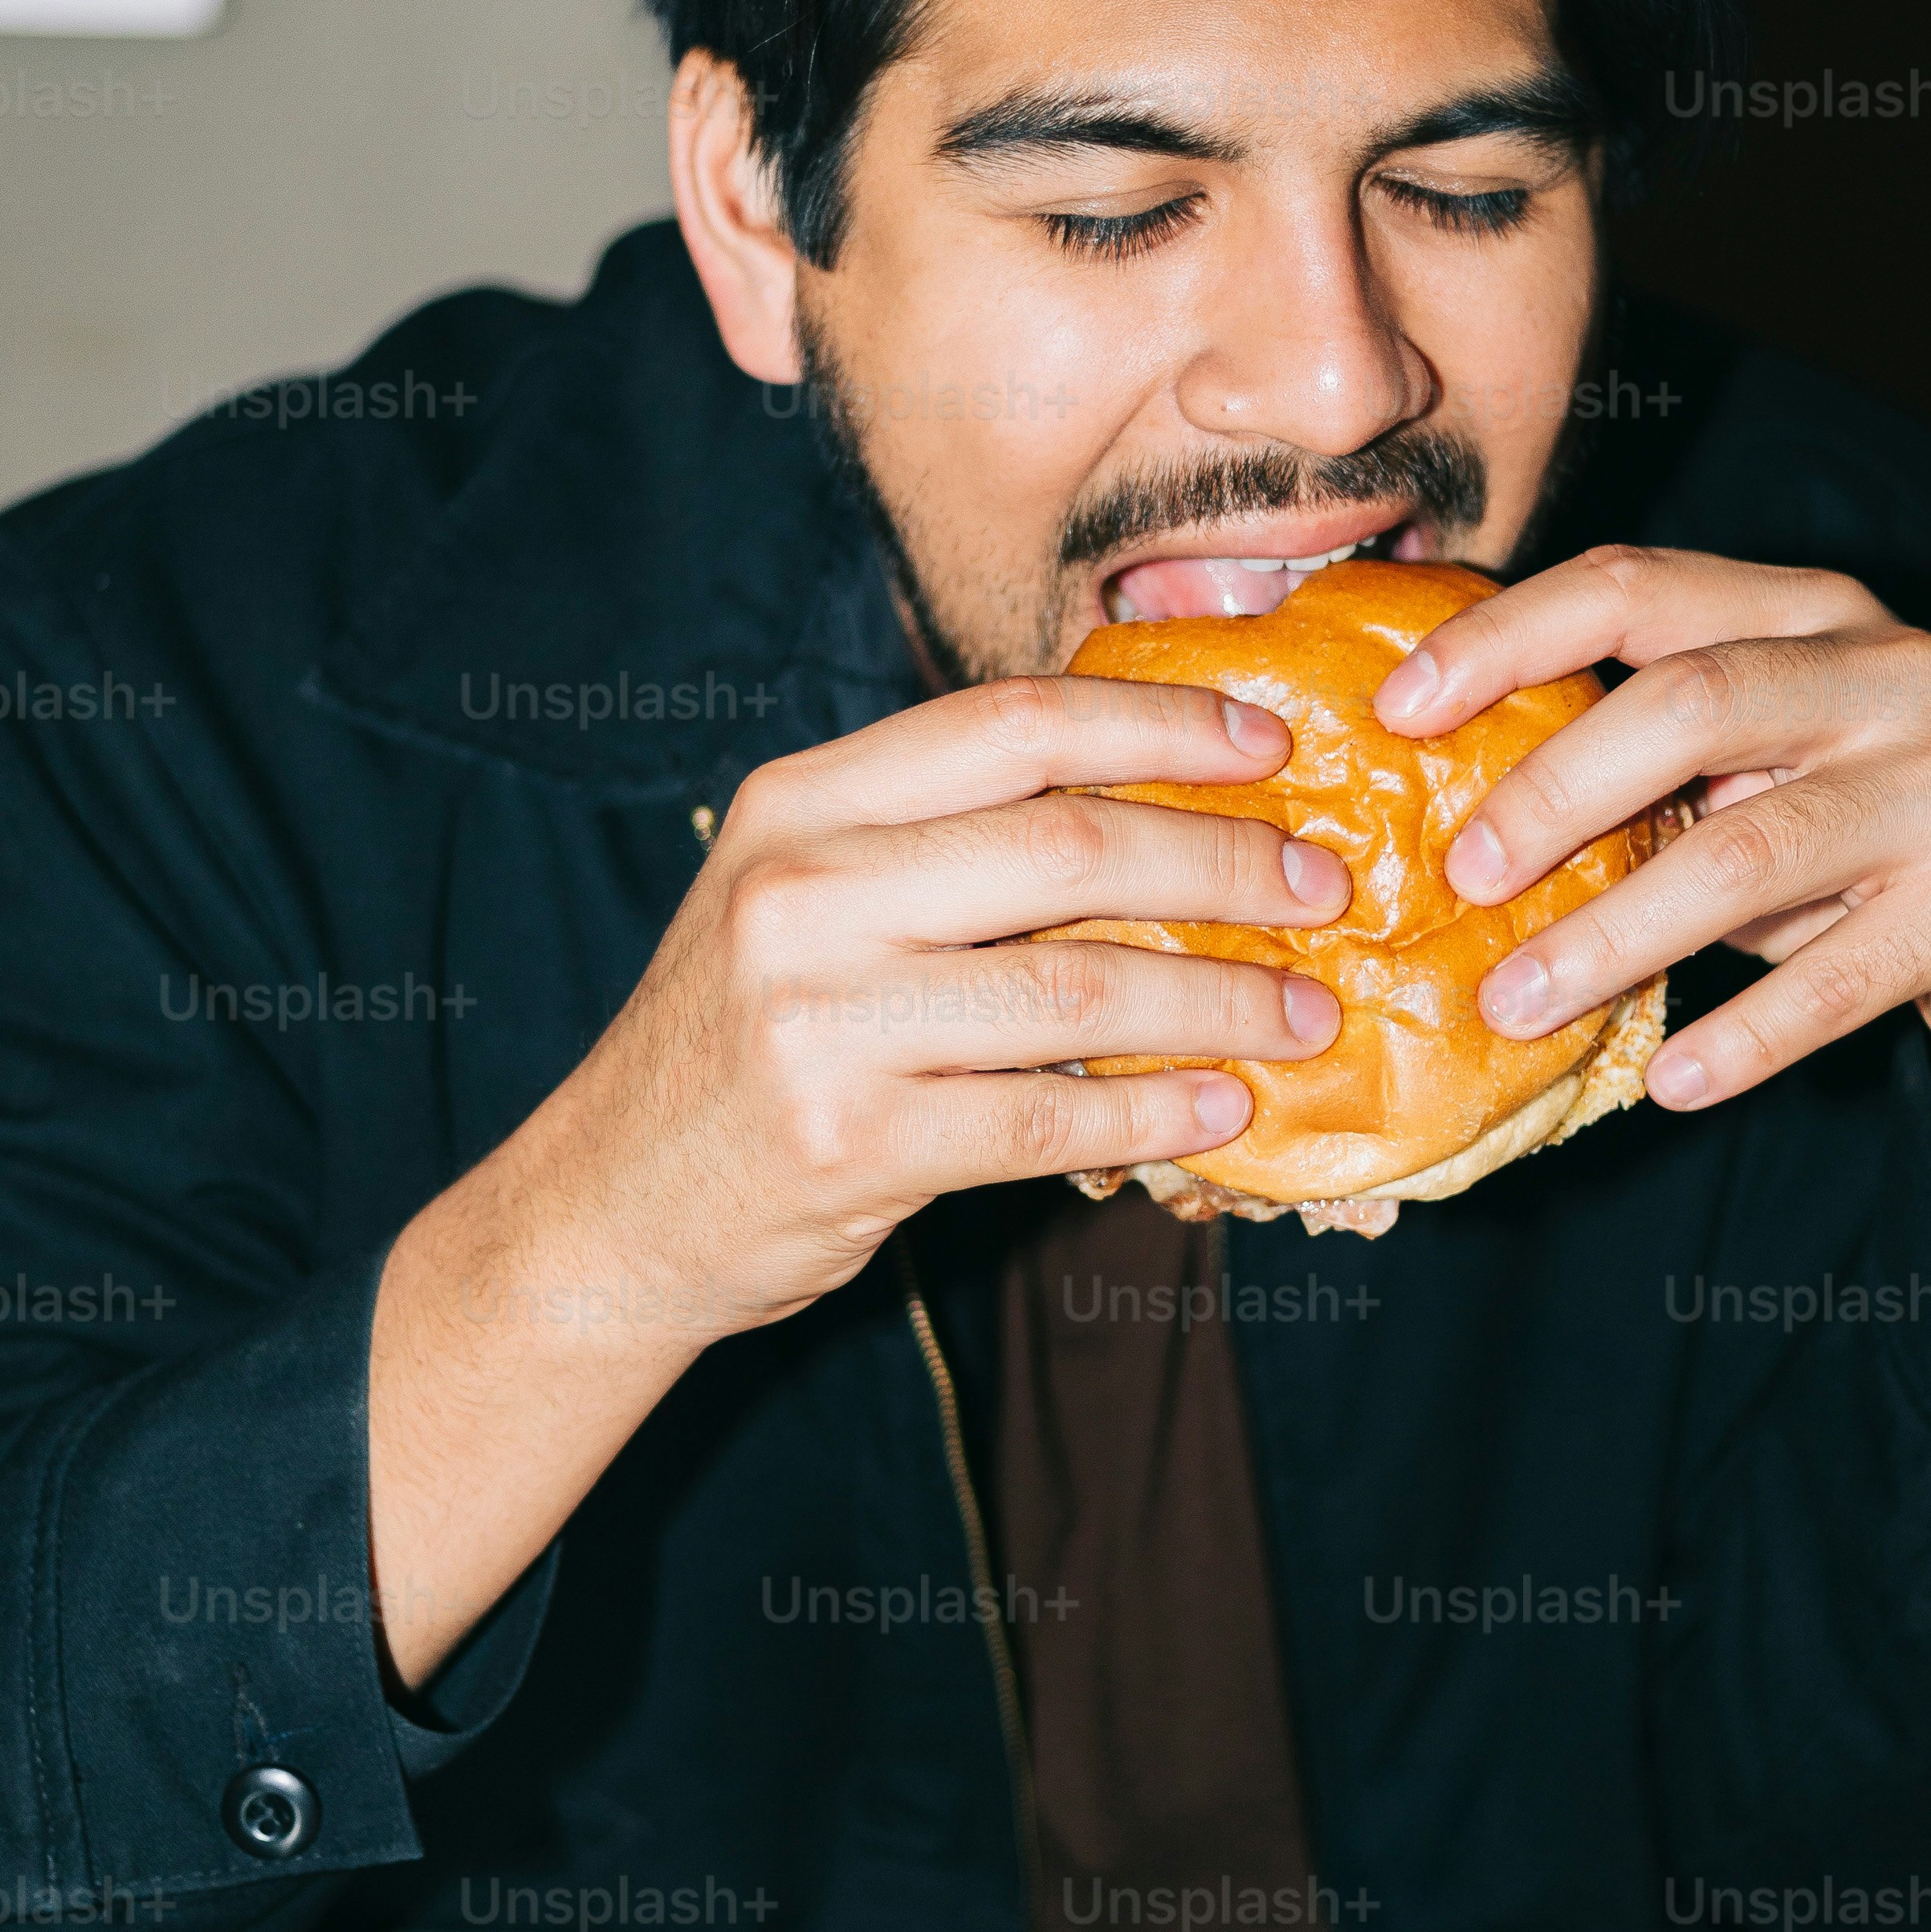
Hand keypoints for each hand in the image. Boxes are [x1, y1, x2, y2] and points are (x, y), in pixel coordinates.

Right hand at [516, 673, 1346, 1336]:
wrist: (607, 1210)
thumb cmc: (743, 1042)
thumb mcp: (802, 896)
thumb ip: (939, 839)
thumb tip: (1161, 799)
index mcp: (801, 803)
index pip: (1012, 721)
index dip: (1161, 722)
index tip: (1273, 742)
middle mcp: (801, 891)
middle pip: (1071, 844)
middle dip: (1227, 862)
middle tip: (1323, 884)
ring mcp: (819, 1019)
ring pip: (1082, 988)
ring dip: (1221, 1000)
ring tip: (1305, 1010)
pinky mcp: (848, 1142)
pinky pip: (1051, 1121)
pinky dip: (1156, 1115)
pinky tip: (1222, 1109)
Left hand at [1374, 543, 1930, 1153]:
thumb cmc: (1864, 837)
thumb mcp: (1765, 765)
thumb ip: (1646, 753)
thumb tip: (1443, 794)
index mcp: (1814, 609)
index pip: (1637, 584)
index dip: (1506, 637)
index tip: (1397, 710)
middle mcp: (1894, 670)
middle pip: (1688, 703)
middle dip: (1552, 792)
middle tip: (1461, 879)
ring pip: (1747, 852)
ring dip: (1613, 936)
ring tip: (1515, 1004)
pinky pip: (1840, 979)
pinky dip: (1744, 1034)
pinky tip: (1670, 1079)